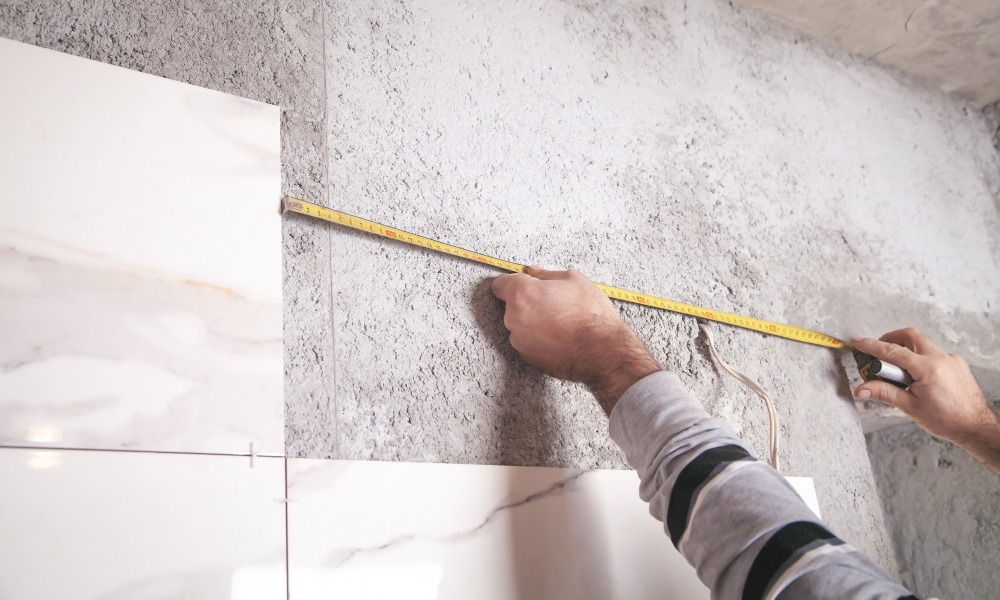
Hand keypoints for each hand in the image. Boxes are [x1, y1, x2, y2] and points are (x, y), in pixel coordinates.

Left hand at [491, 266, 659, 413]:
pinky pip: (526, 341)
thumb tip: (533, 272)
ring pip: (519, 324)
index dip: (513, 282)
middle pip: (511, 305)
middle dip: (526, 302)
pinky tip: (557, 336)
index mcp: (522, 294)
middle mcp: (513, 318)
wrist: (602, 351)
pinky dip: (537, 338)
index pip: (499, 284)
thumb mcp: (574, 280)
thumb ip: (546, 274)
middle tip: (551, 303)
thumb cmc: (590, 315)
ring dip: (532, 321)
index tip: (523, 284)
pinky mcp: (526, 356)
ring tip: (558, 322)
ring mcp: (518, 340)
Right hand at [854, 328, 999, 472]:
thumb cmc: (948, 420)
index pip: (893, 352)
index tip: (859, 342)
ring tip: (899, 371)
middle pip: (910, 336)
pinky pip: (934, 354)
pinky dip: (920, 359)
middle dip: (891, 338)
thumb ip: (884, 393)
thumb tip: (862, 389)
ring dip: (907, 351)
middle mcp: (941, 358)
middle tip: (879, 350)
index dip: (872, 346)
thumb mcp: (910, 407)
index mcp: (928, 369)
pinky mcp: (957, 364)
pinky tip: (917, 377)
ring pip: (923, 344)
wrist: (976, 426)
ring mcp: (951, 359)